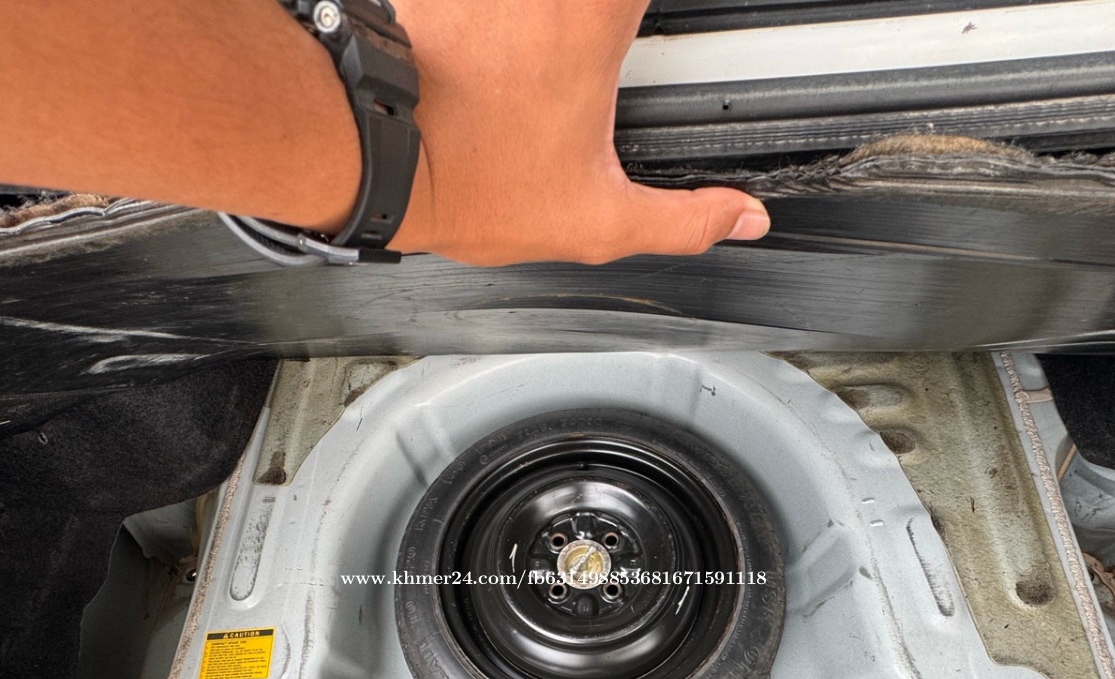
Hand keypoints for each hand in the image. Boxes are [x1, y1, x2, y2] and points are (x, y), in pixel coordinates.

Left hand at [388, 0, 769, 265]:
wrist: (372, 158)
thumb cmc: (467, 181)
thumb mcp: (596, 221)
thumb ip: (683, 220)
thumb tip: (742, 219)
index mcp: (596, 19)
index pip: (656, 3)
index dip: (648, 22)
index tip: (644, 44)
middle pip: (599, 3)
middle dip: (603, 23)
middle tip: (599, 62)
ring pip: (542, 4)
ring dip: (553, 23)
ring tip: (546, 70)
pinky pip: (488, 4)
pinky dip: (504, 21)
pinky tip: (498, 57)